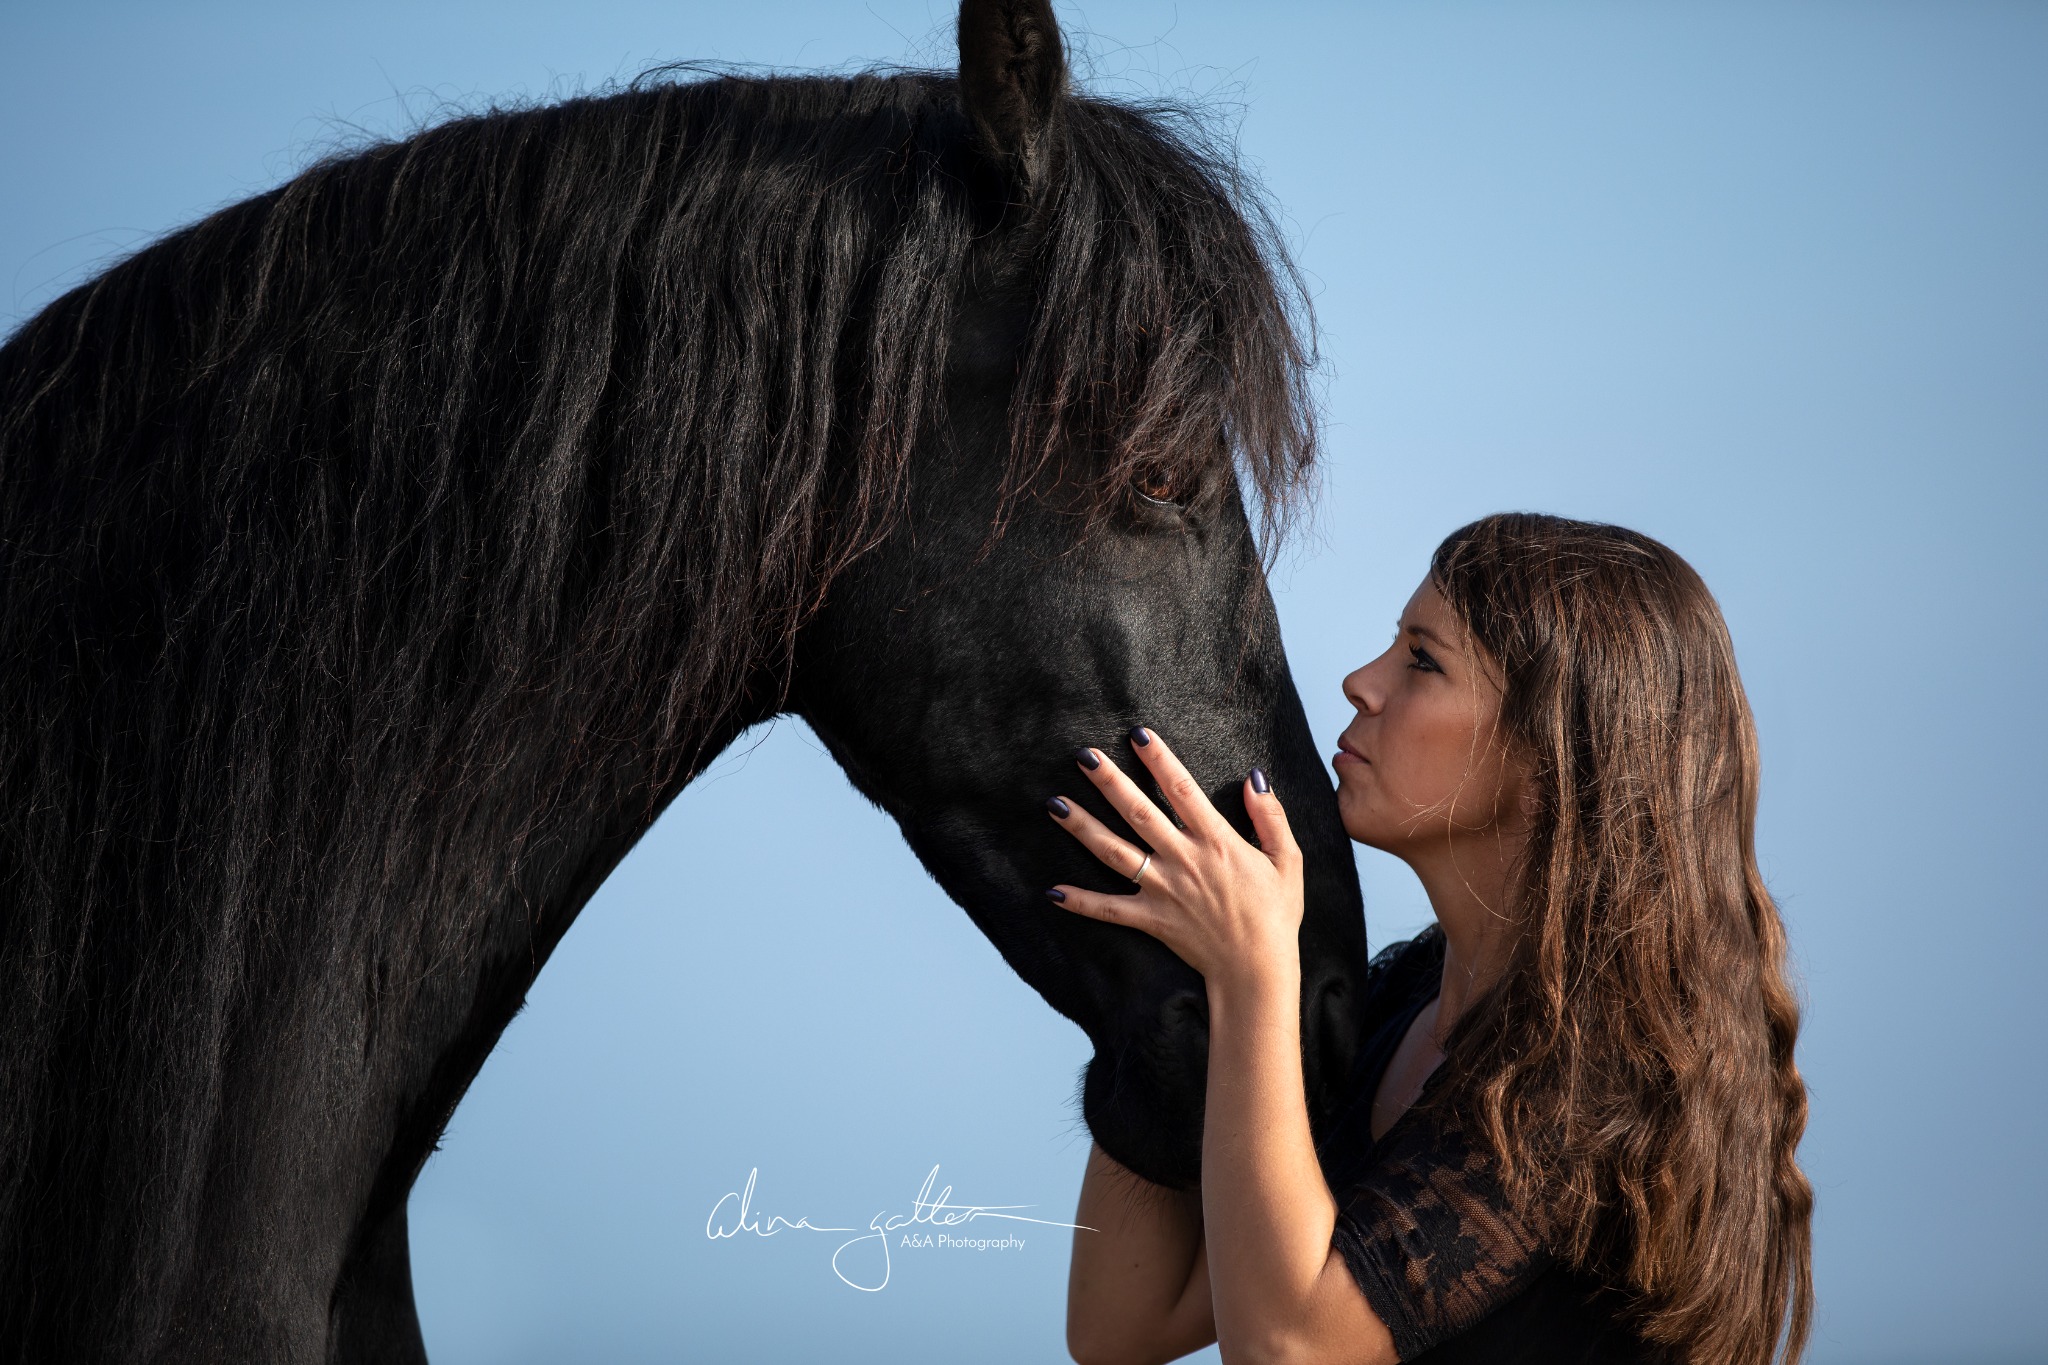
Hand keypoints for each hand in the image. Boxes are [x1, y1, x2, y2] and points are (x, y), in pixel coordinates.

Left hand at [1044, 727, 1303, 995]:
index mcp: (1217, 842)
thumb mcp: (1288, 860)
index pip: (1182, 791)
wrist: (1256, 970)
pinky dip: (1081, 901)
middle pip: (1139, 813)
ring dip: (1083, 828)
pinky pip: (1110, 909)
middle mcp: (1184, 861)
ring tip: (1055, 805)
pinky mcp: (1151, 919)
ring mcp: (1163, 890)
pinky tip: (1053, 891)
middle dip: (1110, 783)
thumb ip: (1271, 817)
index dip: (1160, 760)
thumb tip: (1254, 778)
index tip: (1138, 735)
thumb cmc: (1275, 914)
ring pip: (1115, 853)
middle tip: (1083, 756)